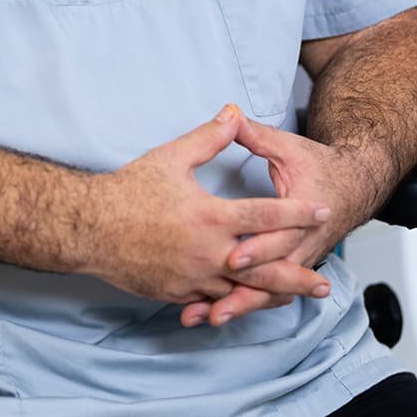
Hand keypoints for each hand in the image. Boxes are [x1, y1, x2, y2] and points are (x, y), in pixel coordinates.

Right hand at [82, 105, 331, 318]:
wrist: (91, 228)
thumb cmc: (129, 190)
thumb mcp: (171, 156)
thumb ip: (207, 138)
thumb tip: (232, 112)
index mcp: (210, 217)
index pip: (265, 216)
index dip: (296, 213)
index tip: (320, 211)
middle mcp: (208, 253)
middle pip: (264, 269)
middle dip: (297, 277)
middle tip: (325, 284)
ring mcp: (193, 278)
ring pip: (241, 293)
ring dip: (270, 295)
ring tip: (293, 297)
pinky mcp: (177, 293)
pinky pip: (212, 301)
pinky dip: (233, 303)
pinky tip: (244, 303)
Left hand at [182, 113, 365, 327]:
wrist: (355, 184)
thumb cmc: (319, 165)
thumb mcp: (287, 146)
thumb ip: (256, 135)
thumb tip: (229, 115)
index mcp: (304, 214)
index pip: (280, 237)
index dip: (257, 249)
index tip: (232, 258)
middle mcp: (304, 244)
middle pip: (273, 276)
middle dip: (242, 293)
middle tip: (211, 307)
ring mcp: (300, 259)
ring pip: (271, 291)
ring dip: (241, 306)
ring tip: (207, 319)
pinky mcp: (292, 268)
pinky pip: (271, 292)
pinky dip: (248, 304)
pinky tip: (219, 313)